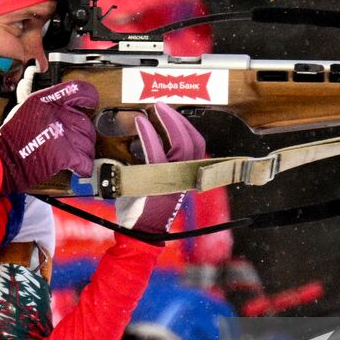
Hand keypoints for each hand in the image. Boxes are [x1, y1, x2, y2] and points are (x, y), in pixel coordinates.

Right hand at [0, 81, 98, 193]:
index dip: (89, 96)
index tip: (91, 102)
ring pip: (88, 142)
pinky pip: (85, 161)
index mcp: (47, 99)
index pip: (78, 89)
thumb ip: (40, 100)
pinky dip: (84, 167)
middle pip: (86, 121)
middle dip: (83, 134)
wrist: (4, 158)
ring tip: (76, 156)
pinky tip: (79, 168)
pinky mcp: (65, 154)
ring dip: (84, 151)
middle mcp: (58, 114)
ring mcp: (63, 134)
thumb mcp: (23, 107)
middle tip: (75, 140)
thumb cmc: (12, 136)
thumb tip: (45, 92)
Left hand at [116, 103, 205, 234]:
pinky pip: (156, 150)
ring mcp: (174, 179)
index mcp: (189, 177)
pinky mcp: (158, 180)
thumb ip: (163, 166)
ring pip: (179, 143)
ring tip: (153, 109)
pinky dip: (149, 133)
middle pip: (192, 141)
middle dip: (178, 119)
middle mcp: (187, 177)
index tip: (174, 115)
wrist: (141, 233)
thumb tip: (155, 143)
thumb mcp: (160, 184)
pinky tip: (141, 122)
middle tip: (162, 106)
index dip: (187, 127)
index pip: (198, 146)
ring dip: (166, 121)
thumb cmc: (146, 208)